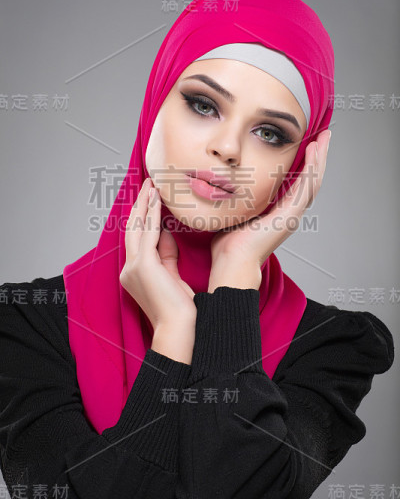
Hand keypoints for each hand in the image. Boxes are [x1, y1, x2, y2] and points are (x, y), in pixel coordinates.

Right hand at [119, 177, 196, 332]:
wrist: (178, 329)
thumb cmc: (180, 308)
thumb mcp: (172, 276)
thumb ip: (166, 255)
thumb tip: (165, 232)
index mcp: (133, 273)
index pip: (137, 238)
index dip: (142, 217)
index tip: (150, 200)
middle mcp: (129, 268)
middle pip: (132, 229)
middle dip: (140, 205)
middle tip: (148, 185)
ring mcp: (133, 267)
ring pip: (136, 227)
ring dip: (144, 204)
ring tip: (151, 186)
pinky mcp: (142, 265)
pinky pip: (147, 233)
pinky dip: (151, 214)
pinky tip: (156, 200)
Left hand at [208, 130, 330, 285]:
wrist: (233, 261)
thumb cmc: (229, 244)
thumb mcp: (237, 212)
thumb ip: (241, 199)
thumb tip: (227, 184)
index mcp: (279, 213)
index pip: (298, 183)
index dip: (306, 164)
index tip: (309, 145)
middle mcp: (290, 213)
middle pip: (311, 180)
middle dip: (318, 157)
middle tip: (324, 136)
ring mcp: (292, 214)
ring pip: (313, 181)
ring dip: (319, 159)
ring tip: (324, 139)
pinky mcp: (290, 215)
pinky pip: (306, 187)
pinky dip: (311, 169)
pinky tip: (315, 153)